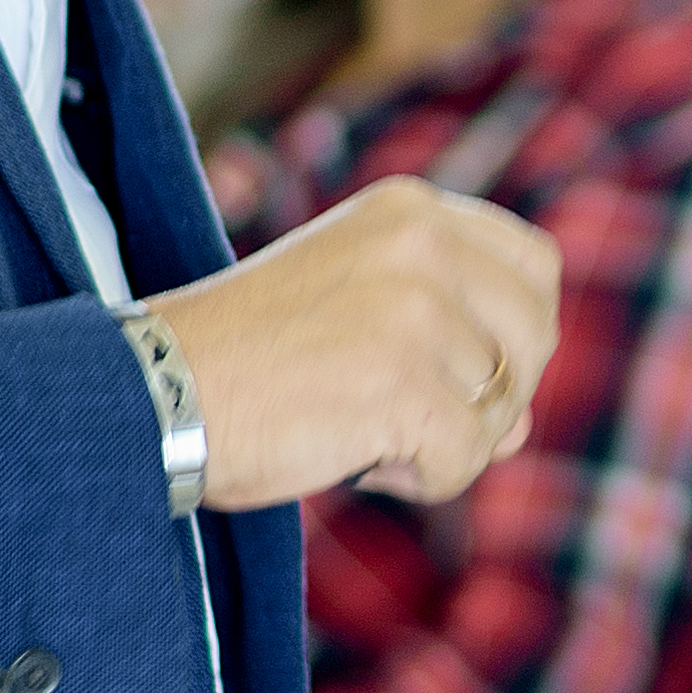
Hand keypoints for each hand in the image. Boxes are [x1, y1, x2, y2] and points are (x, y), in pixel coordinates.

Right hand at [154, 178, 561, 508]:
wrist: (155, 392)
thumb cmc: (247, 361)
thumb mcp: (356, 315)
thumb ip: (449, 347)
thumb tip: (524, 426)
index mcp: (410, 212)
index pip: (535, 266)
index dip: (517, 331)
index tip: (464, 367)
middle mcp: (423, 245)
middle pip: (536, 336)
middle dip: (495, 395)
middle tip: (412, 415)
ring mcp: (416, 311)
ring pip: (503, 408)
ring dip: (445, 441)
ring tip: (363, 431)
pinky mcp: (403, 383)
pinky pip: (466, 458)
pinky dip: (423, 480)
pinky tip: (359, 461)